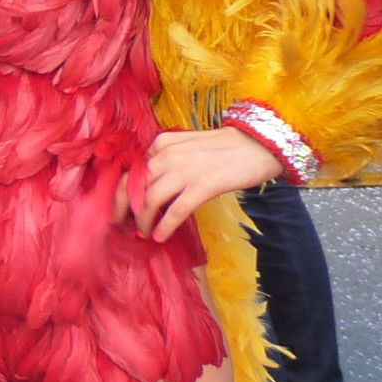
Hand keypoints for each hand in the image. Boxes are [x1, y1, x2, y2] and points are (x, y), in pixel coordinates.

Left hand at [121, 127, 282, 241]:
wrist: (261, 144)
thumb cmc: (226, 147)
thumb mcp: (188, 145)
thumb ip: (167, 158)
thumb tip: (150, 182)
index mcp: (162, 144)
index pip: (131, 171)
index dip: (121, 193)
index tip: (120, 209)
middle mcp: (168, 155)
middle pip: (133, 185)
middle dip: (124, 208)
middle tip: (122, 225)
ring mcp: (185, 170)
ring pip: (151, 199)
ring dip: (143, 220)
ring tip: (143, 233)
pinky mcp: (203, 185)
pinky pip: (176, 210)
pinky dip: (165, 226)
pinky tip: (160, 237)